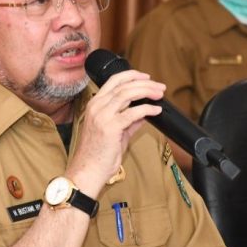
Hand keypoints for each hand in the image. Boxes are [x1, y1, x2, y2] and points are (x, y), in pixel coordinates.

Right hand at [66, 70, 163, 196]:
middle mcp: (97, 106)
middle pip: (123, 85)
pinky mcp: (110, 127)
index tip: (146, 77)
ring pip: (128, 94)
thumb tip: (144, 112)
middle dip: (144, 83)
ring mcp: (102, 116)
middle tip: (159, 86)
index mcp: (94, 104)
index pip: (114, 81)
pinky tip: (156, 110)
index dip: (132, 76)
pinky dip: (147, 109)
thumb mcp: (115, 132)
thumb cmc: (97, 154)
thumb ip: (129, 120)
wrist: (87, 170)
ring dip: (147, 91)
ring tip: (159, 94)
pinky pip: (133, 113)